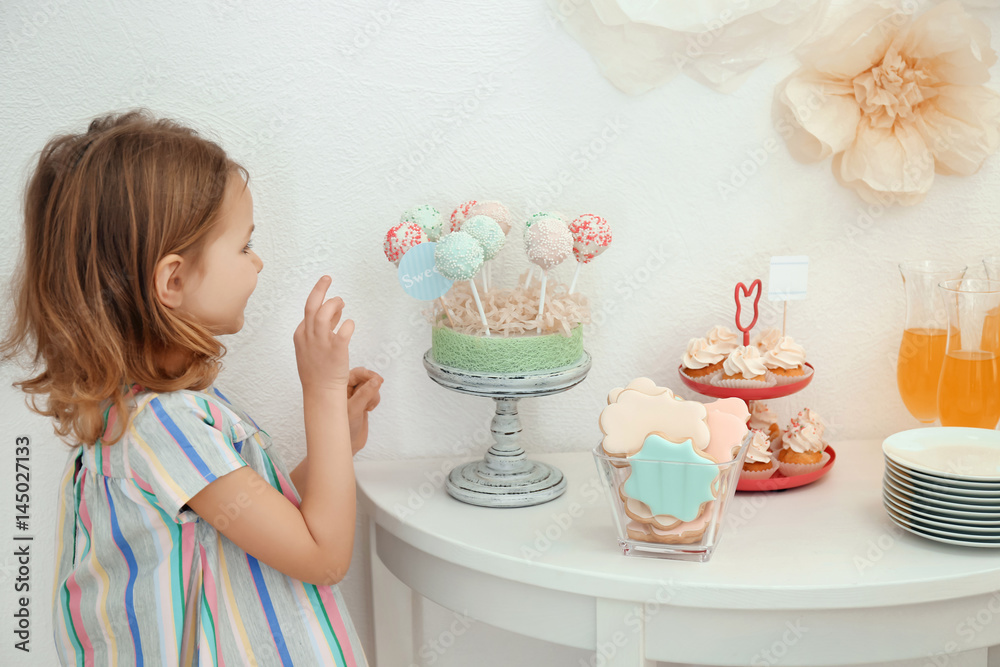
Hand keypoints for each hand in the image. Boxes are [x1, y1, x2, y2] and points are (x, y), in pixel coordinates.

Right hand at [294, 276, 354, 393]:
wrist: (320, 392)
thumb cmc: (317, 371)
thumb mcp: (312, 348)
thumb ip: (321, 330)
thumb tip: (334, 313)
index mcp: (301, 334)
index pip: (309, 311)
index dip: (322, 303)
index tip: (335, 305)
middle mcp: (309, 336)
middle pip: (312, 306)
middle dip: (319, 288)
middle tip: (327, 278)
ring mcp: (321, 343)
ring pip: (323, 314)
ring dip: (334, 304)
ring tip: (342, 302)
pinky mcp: (336, 351)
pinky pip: (343, 332)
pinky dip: (347, 324)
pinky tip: (350, 324)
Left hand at [347, 367, 381, 454]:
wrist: (344, 445)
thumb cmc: (340, 428)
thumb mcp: (353, 410)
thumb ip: (365, 394)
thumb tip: (376, 380)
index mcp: (336, 386)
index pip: (355, 373)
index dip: (368, 374)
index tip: (378, 380)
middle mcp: (345, 389)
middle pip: (365, 378)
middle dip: (371, 386)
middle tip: (374, 395)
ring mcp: (354, 396)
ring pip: (371, 386)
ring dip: (373, 395)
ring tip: (368, 407)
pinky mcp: (361, 403)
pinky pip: (373, 395)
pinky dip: (374, 400)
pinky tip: (369, 409)